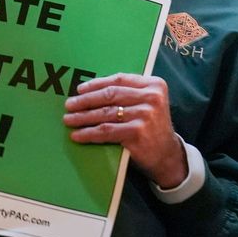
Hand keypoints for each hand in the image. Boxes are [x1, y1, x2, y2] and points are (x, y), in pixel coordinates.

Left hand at [63, 73, 187, 188]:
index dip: (96, 84)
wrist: (168, 156)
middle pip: (110, 95)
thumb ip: (128, 93)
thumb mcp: (147, 103)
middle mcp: (151, 97)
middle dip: (86, 100)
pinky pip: (107, 131)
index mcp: (153, 85)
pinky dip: (89, 133)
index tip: (79, 89)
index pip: (119, 80)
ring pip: (106, 113)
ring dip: (83, 117)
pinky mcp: (137, 133)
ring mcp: (145, 115)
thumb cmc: (151, 127)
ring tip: (69, 119)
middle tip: (69, 104)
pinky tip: (78, 135)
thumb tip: (89, 90)